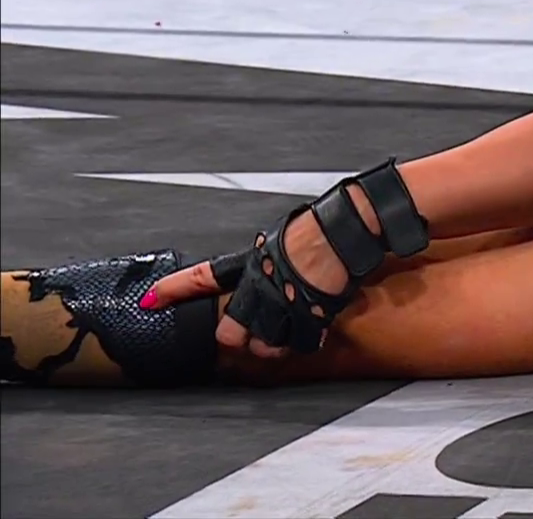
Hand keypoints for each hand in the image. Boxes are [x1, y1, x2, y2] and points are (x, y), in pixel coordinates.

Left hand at [143, 209, 351, 358]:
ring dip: (274, 342)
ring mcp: (276, 309)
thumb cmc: (318, 228)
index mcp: (248, 264)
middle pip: (229, 334)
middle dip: (240, 336)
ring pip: (262, 346)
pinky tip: (312, 327)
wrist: (341, 234)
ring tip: (290, 326)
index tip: (149, 300)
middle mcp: (256, 290)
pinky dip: (304, 341)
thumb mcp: (286, 236)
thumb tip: (279, 259)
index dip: (172, 290)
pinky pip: (297, 346)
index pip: (201, 279)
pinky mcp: (303, 322)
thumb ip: (274, 256)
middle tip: (256, 328)